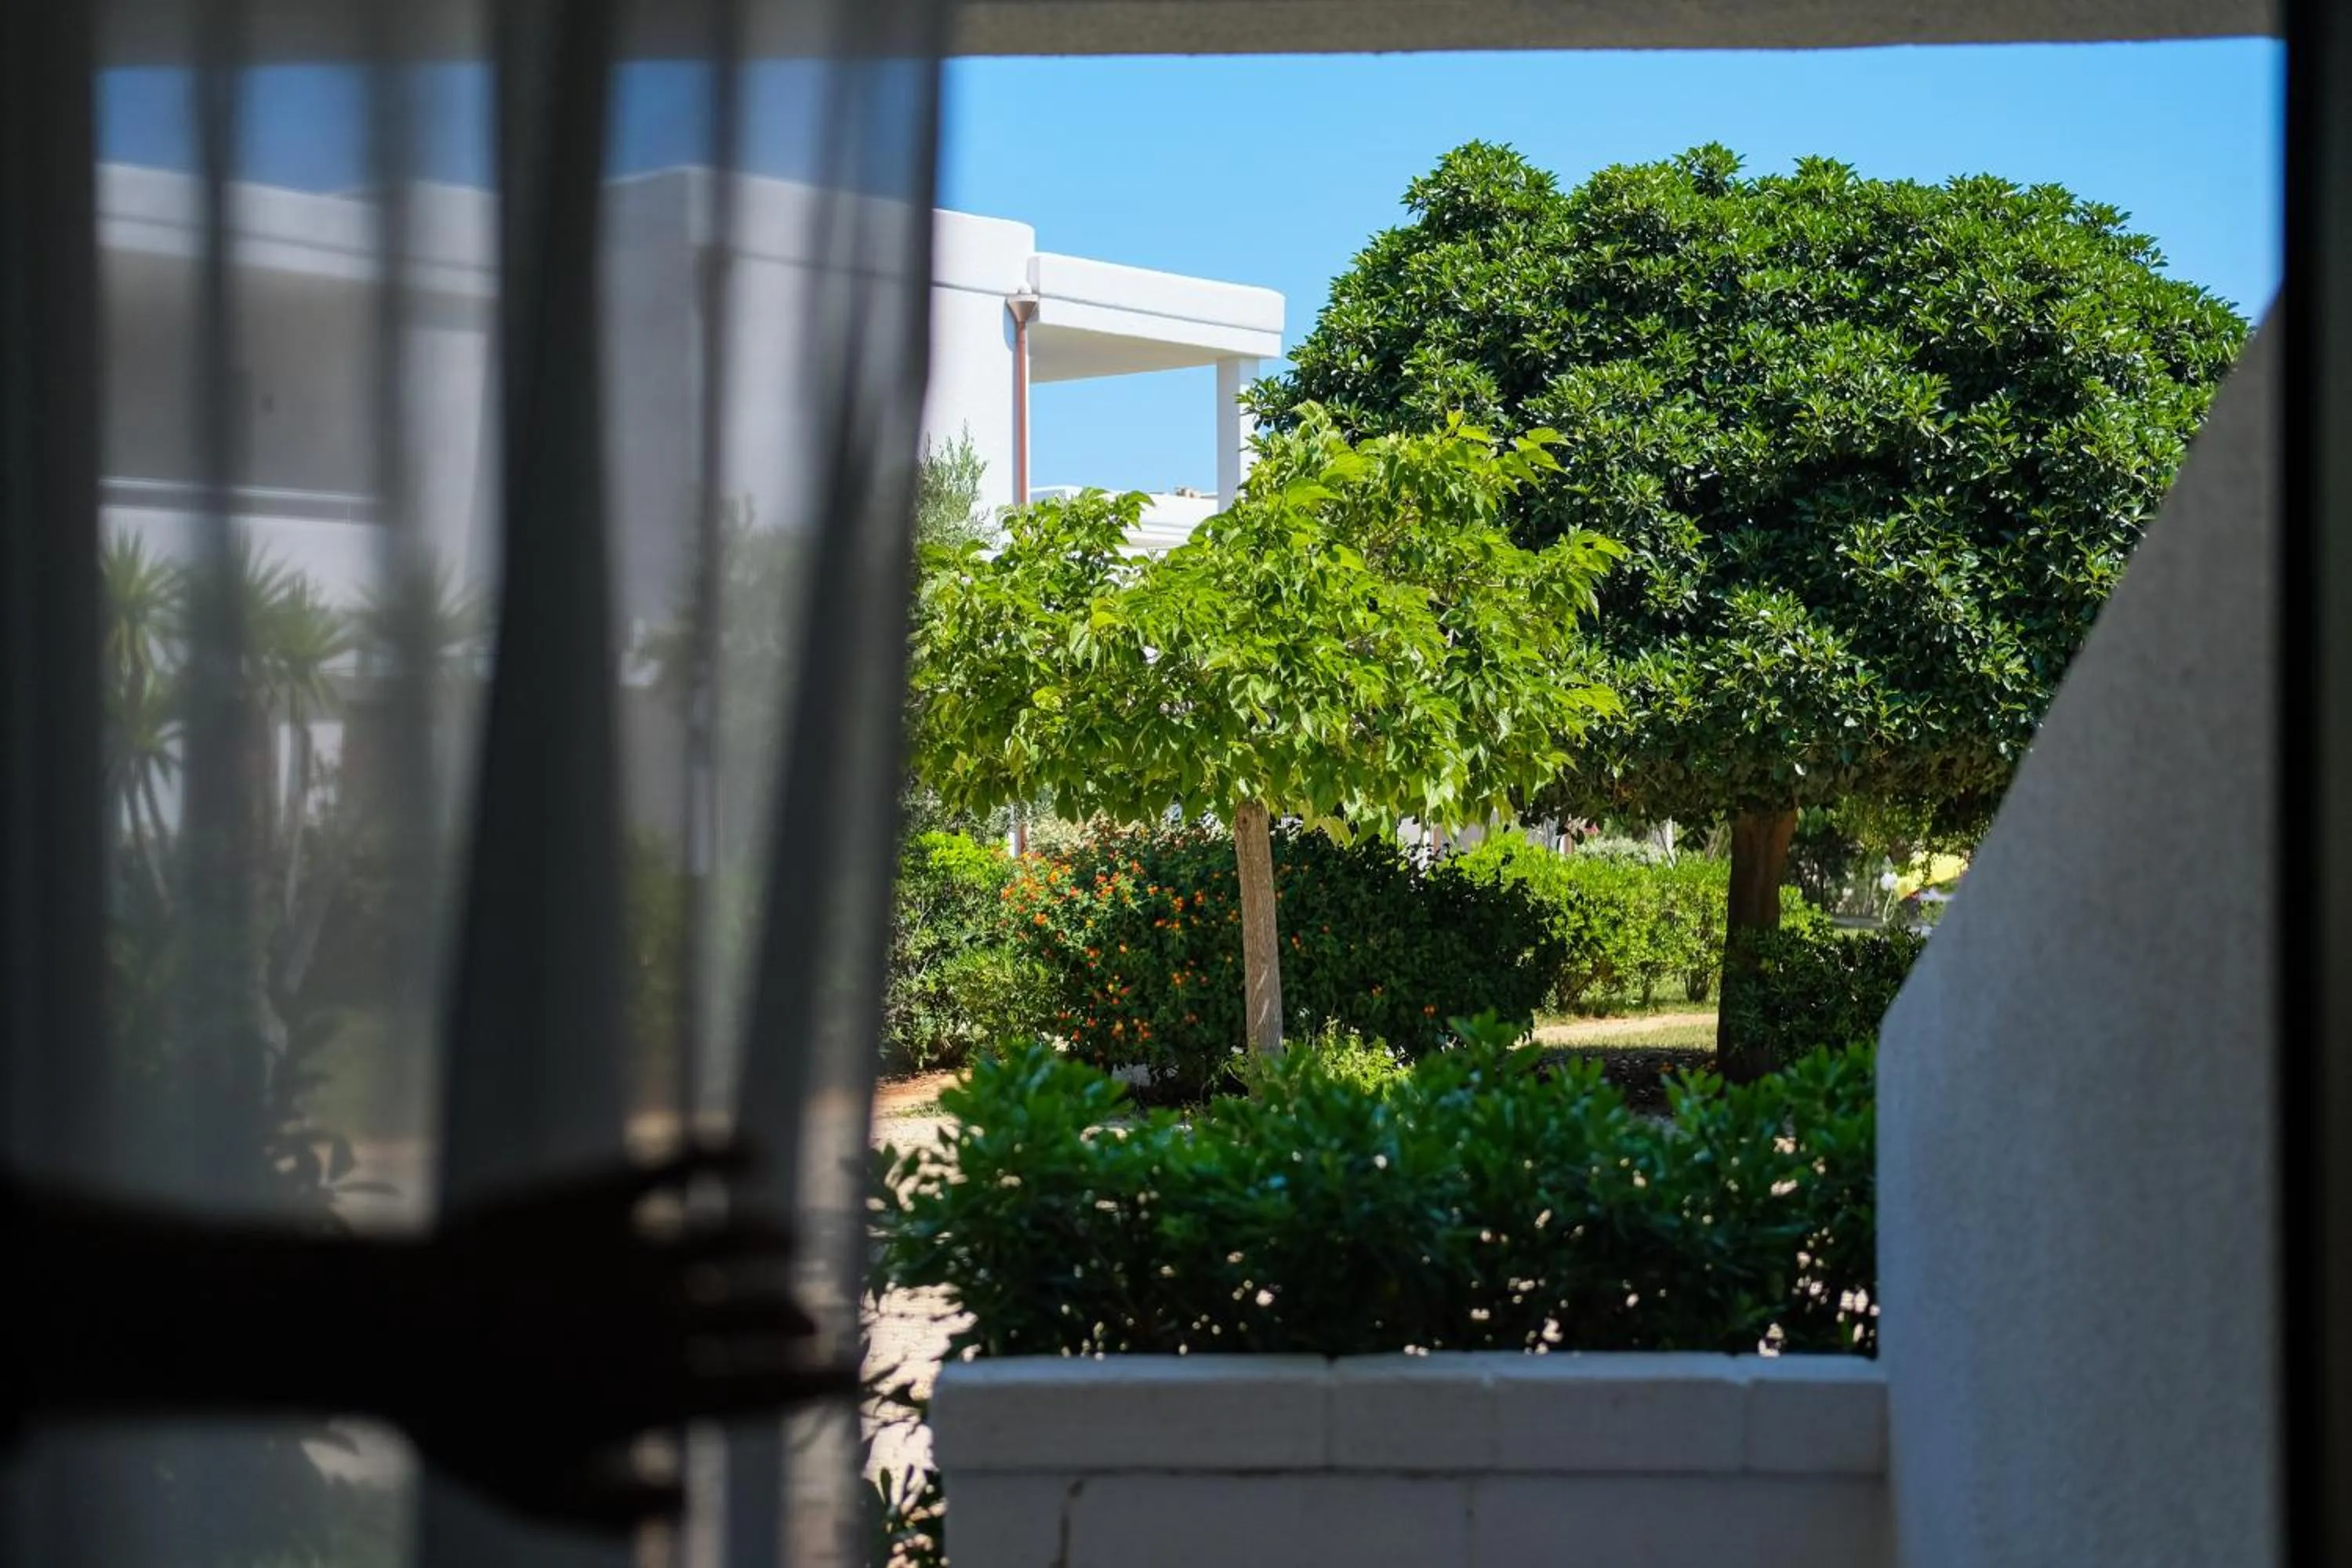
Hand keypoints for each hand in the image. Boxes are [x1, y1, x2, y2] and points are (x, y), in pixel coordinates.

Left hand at [390, 1144, 852, 1532]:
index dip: (819, 1379)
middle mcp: (664, 1317)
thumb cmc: (459, 1422)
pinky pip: (679, 1164)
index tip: (852, 1374)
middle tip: (809, 1320)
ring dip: (773, 1241)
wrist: (395, 1328)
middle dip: (799, 1317)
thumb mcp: (534, 1492)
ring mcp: (635, 1250)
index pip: (765, 1386)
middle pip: (762, 1310)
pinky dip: (723, 1154)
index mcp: (657, 1391)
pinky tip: (748, 1153)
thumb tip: (684, 1499)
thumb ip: (614, 1505)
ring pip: (735, 1235)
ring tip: (787, 1245)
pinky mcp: (599, 1196)